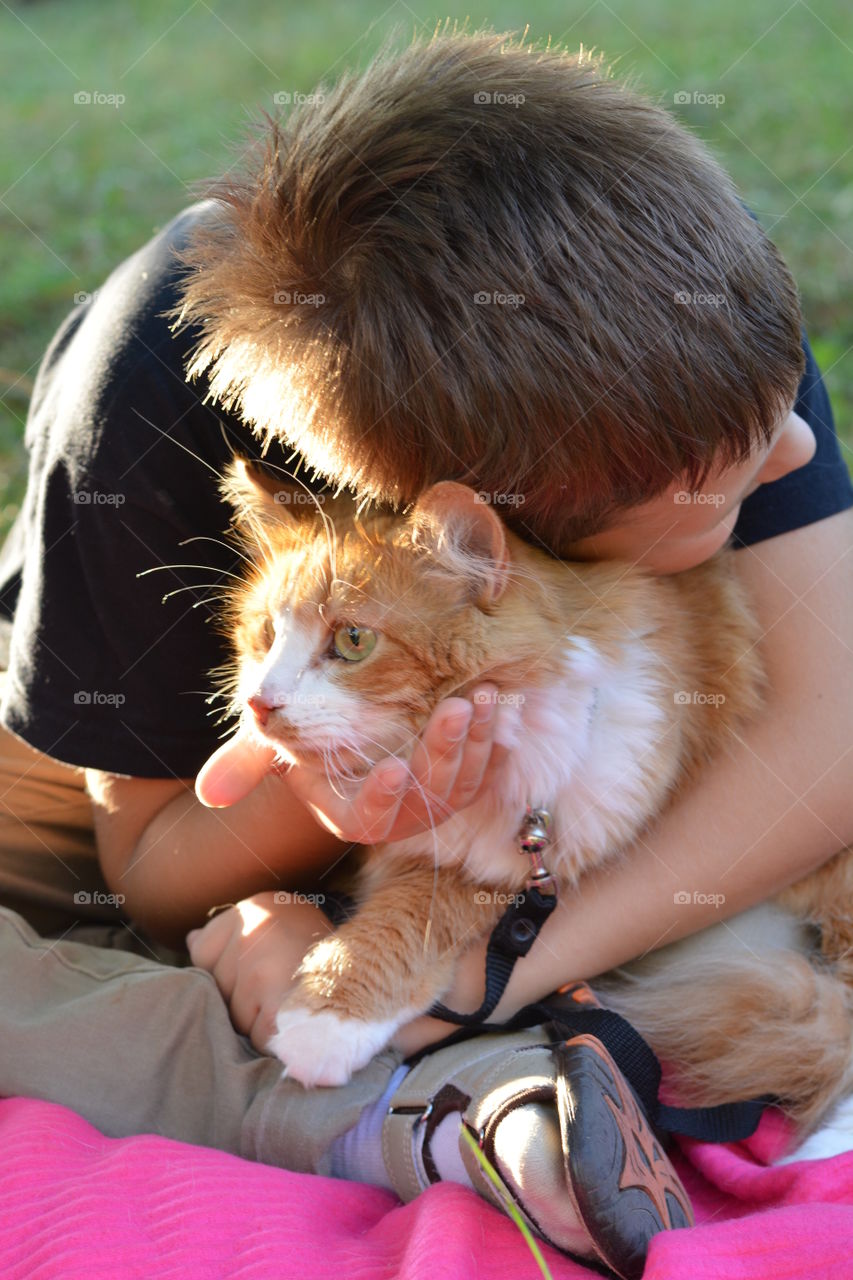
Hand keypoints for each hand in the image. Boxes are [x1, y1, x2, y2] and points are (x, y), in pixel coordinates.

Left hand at [186, 892, 332, 1051]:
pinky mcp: (273, 997)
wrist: (382, 969)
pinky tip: (301, 1021)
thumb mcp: (279, 933)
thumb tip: (188, 939)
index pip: (201, 950)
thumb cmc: (326, 961)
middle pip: (214, 984)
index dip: (228, 974)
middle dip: (240, 999)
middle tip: (283, 989)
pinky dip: (277, 1039)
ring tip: (295, 1004)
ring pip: (233, 1013)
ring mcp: (262, 960)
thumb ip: (228, 937)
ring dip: (258, 1021)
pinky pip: (257, 1034)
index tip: (265, 972)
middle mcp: (256, 924)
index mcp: (257, 905)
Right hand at [196, 684, 507, 844]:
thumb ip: (246, 763)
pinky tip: (503, 709)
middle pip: (427, 798)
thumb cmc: (305, 734)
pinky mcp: (460, 781)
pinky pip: (486, 771)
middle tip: (458, 708)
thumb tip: (212, 793)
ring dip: (478, 743)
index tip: (393, 768)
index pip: (367, 820)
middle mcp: (395, 816)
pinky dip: (496, 742)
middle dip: (445, 753)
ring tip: (484, 697)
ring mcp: (431, 801)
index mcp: (348, 813)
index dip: (381, 799)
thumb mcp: (273, 742)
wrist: (342, 726)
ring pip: (463, 785)